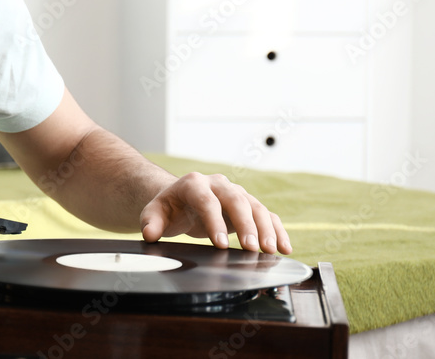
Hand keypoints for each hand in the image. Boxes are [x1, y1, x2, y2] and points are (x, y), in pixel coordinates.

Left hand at [138, 172, 291, 253]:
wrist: (181, 199)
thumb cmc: (169, 207)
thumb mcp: (155, 212)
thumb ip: (151, 222)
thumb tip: (150, 234)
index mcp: (193, 183)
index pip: (206, 201)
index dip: (214, 221)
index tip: (220, 244)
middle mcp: (218, 184)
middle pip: (236, 200)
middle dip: (246, 225)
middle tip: (252, 248)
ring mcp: (236, 193)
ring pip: (255, 207)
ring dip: (265, 229)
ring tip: (270, 251)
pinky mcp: (248, 205)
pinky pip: (267, 215)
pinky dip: (277, 230)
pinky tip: (284, 248)